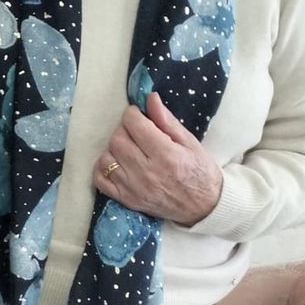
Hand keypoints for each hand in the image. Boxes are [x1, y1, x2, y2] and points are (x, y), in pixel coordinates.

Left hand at [94, 92, 222, 225]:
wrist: (204, 206)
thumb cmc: (200, 171)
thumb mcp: (189, 142)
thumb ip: (166, 120)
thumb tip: (149, 97)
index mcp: (165, 155)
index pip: (134, 124)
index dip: (133, 114)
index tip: (138, 115)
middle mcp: (147, 172)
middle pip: (118, 140)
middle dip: (124, 130)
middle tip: (136, 133)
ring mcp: (134, 188)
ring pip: (107, 157)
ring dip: (114, 149)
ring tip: (130, 150)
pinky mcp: (126, 200)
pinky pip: (100, 179)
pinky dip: (103, 168)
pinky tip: (118, 164)